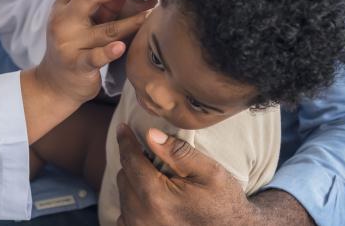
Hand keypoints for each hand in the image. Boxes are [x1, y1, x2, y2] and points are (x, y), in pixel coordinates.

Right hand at [36, 0, 148, 105]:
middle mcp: (61, 21)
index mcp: (61, 6)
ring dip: (131, 21)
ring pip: (104, 29)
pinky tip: (121, 47)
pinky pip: (95, 57)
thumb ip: (101, 5)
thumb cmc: (74, 47)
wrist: (55, 84)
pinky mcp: (76, 65)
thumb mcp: (81, 22)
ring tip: (150, 15)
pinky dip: (109, 51)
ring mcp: (68, 44)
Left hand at [115, 124, 260, 225]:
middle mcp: (142, 216)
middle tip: (154, 158)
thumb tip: (151, 134)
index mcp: (157, 197)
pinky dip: (134, 201)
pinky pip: (125, 212)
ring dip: (134, 181)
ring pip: (123, 193)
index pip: (131, 161)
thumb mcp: (209, 172)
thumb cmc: (223, 202)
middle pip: (124, 176)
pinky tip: (152, 198)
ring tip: (157, 179)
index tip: (122, 128)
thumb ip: (179, 152)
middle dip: (135, 163)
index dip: (126, 141)